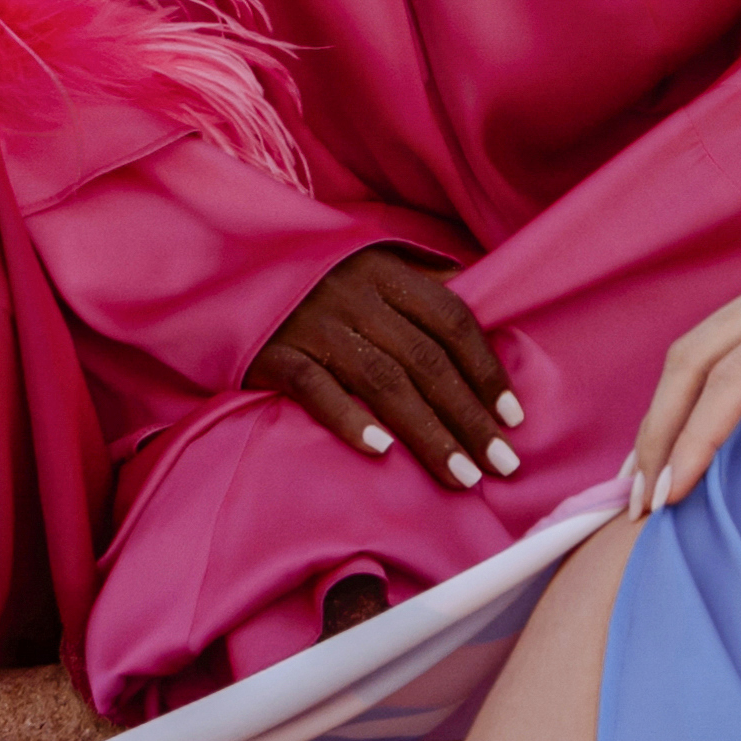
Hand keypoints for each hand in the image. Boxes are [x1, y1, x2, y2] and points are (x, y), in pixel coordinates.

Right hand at [258, 247, 523, 489]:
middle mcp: (355, 295)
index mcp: (386, 271)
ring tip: (461, 476)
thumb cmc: (315, 276)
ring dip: (427, 433)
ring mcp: (313, 324)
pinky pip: (315, 388)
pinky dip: (348, 419)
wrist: (226, 267)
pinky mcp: (273, 353)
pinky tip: (380, 452)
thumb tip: (485, 318)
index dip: (486, 370)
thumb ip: (423, 286)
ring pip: (382, 382)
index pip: (451, 321)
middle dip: (469, 417)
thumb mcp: (370, 263)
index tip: (513, 418)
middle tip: (502, 465)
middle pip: (425, 361)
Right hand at [627, 179, 740, 507]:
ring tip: (650, 471)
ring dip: (668, 404)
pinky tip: (691, 417)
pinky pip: (727, 328)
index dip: (696, 441)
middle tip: (640, 502)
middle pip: (695, 356)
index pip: (736, 379)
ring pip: (702, 339)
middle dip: (659, 429)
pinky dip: (695, 377)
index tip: (672, 499)